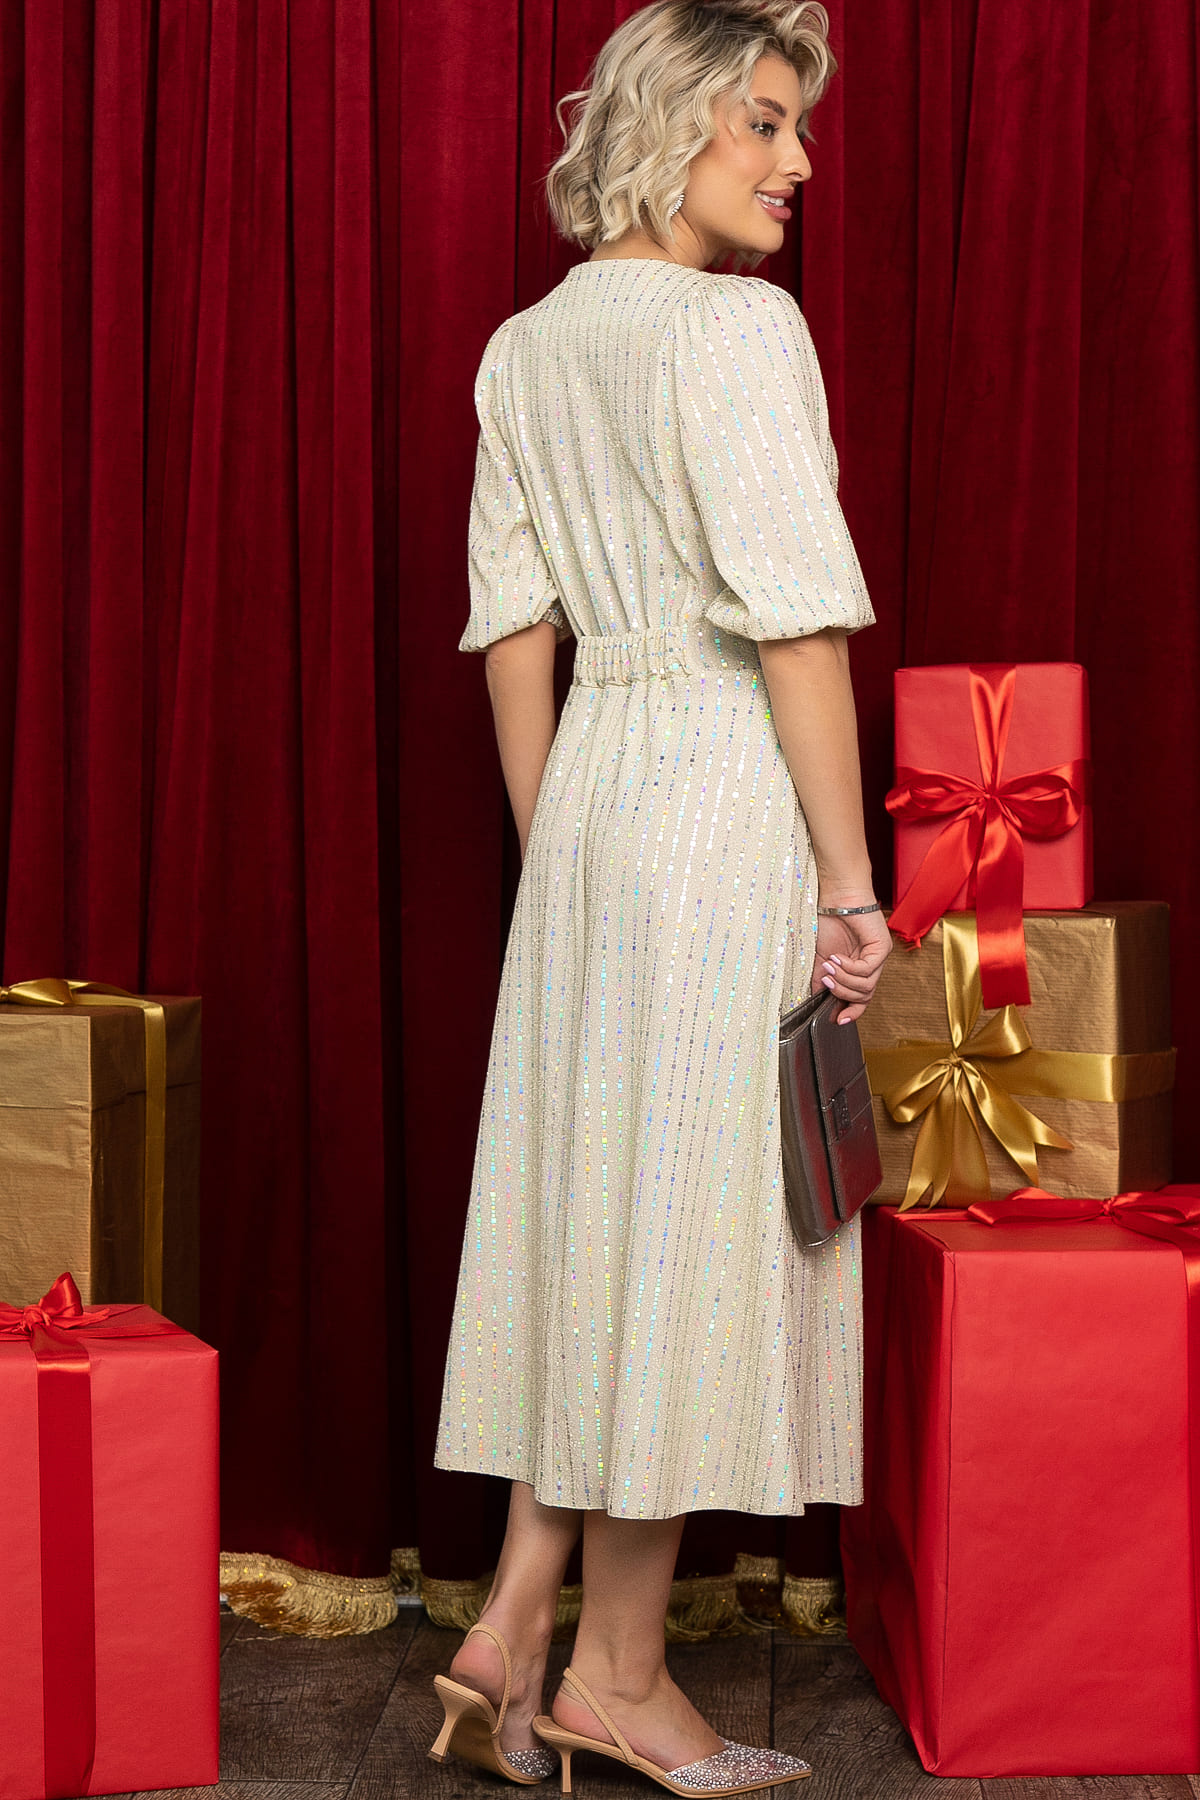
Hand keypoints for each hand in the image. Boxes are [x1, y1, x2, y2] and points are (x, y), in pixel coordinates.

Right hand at [811, 907, 892, 1024]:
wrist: (835, 897)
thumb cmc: (829, 921)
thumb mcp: (820, 958)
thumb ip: (821, 980)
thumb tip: (816, 1000)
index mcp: (858, 970)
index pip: (861, 1000)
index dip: (851, 1013)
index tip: (837, 1020)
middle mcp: (871, 966)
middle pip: (864, 997)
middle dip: (843, 994)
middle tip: (827, 983)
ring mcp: (879, 957)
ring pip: (866, 987)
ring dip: (845, 980)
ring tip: (830, 968)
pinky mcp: (882, 948)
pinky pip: (867, 970)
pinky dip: (850, 968)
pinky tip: (838, 958)